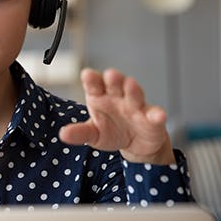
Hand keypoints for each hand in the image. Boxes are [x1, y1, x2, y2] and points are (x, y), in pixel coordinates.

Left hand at [59, 68, 175, 164]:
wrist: (135, 145)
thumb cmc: (111, 132)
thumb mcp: (92, 134)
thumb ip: (79, 133)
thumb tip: (62, 134)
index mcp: (100, 97)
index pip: (94, 85)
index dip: (91, 79)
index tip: (87, 74)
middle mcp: (118, 97)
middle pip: (115, 84)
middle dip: (113, 79)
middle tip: (110, 74)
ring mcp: (136, 106)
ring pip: (135, 95)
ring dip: (133, 89)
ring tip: (130, 84)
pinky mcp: (152, 119)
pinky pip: (155, 115)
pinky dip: (157, 114)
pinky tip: (158, 115)